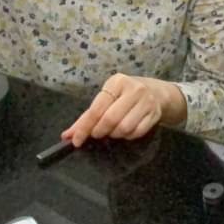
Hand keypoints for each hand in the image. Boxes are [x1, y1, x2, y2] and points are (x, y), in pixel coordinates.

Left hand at [61, 74, 186, 145]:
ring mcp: (146, 102)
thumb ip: (87, 117)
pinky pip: (137, 132)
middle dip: (100, 131)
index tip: (76, 141)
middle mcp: (134, 90)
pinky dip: (128, 136)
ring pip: (124, 128)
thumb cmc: (124, 95)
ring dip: (114, 134)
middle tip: (97, 134)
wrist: (156, 92)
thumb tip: (67, 135)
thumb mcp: (106, 98)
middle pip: (110, 119)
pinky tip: (125, 131)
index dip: (85, 127)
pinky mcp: (155, 114)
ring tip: (112, 130)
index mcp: (117, 82)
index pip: (97, 109)